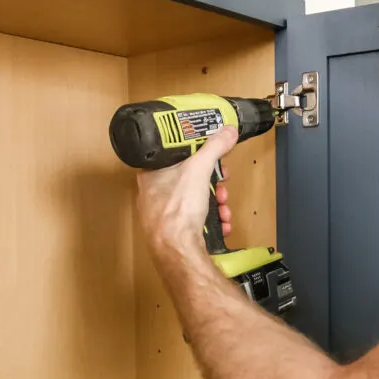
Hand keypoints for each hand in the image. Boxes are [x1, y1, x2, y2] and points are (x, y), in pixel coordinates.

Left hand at [137, 126, 237, 265]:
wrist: (176, 248)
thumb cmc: (177, 208)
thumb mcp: (199, 168)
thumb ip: (214, 147)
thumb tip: (227, 131)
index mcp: (151, 173)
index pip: (176, 156)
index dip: (198, 155)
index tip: (213, 157)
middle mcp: (154, 193)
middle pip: (189, 179)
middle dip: (212, 184)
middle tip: (222, 184)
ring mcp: (163, 214)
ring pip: (195, 200)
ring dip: (216, 203)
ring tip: (224, 207)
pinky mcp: (174, 231)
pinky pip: (195, 219)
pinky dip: (212, 220)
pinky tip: (221, 223)